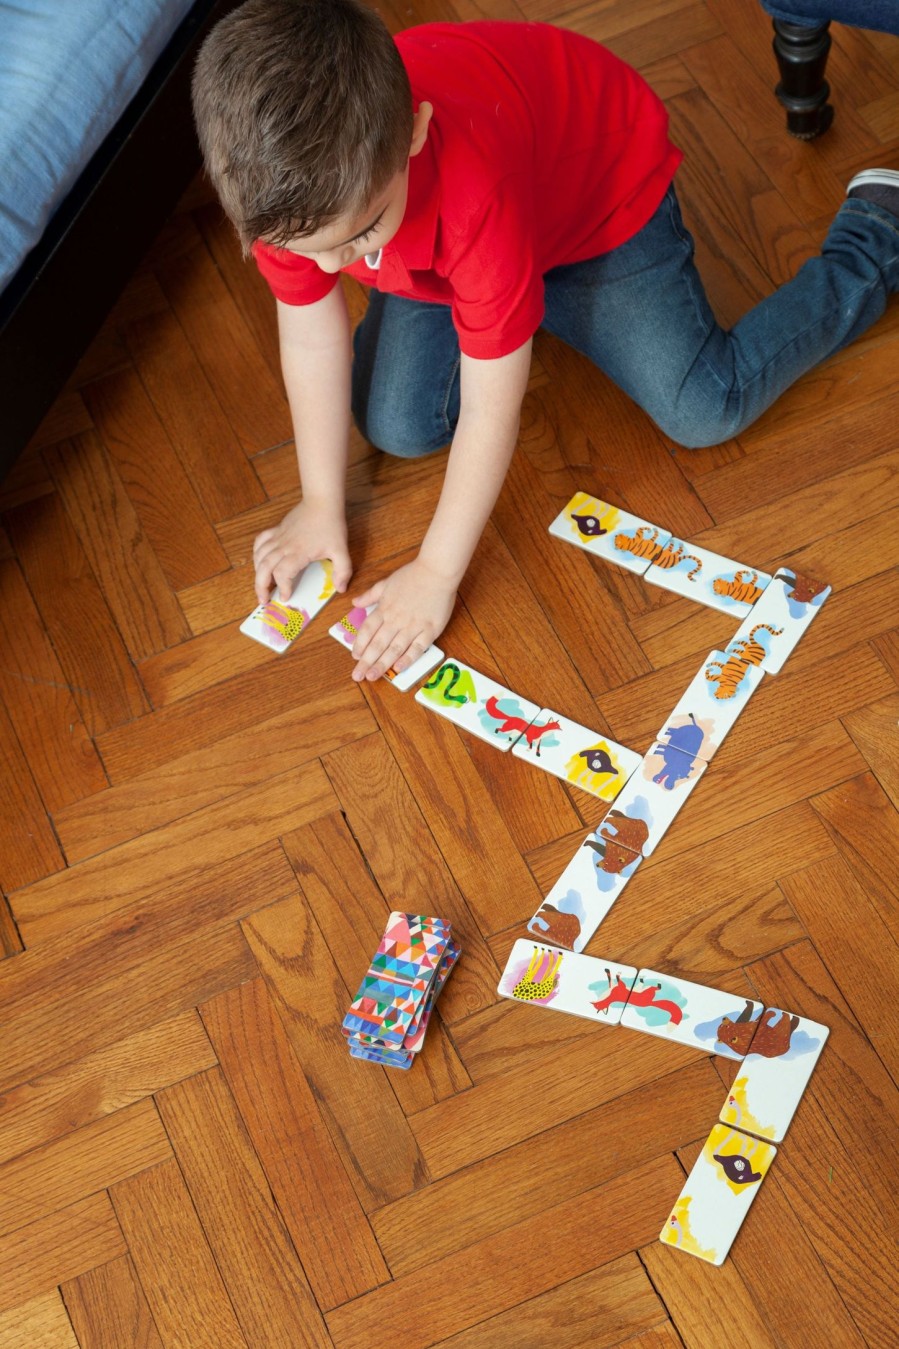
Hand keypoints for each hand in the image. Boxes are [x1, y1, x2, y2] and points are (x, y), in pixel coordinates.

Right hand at [253, 500, 350, 603]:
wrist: (322, 502)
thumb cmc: (331, 526)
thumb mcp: (342, 550)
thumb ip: (343, 571)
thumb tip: (340, 589)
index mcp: (299, 553)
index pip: (282, 573)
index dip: (282, 587)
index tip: (286, 596)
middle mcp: (284, 546)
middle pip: (264, 568)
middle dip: (261, 586)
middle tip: (264, 600)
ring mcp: (278, 537)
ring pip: (259, 556)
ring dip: (257, 573)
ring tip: (260, 585)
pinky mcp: (276, 530)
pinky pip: (260, 542)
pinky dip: (256, 554)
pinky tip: (259, 562)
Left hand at [350, 558, 456, 680]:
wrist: (437, 571)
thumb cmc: (413, 575)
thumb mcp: (386, 582)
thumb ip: (370, 595)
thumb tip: (354, 602)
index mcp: (385, 608)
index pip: (368, 630)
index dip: (360, 645)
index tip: (354, 657)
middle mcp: (396, 619)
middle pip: (378, 644)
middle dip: (366, 661)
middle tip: (358, 676)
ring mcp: (413, 625)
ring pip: (394, 649)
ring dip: (382, 664)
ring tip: (372, 676)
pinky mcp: (430, 630)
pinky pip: (417, 648)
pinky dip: (407, 659)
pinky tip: (398, 668)